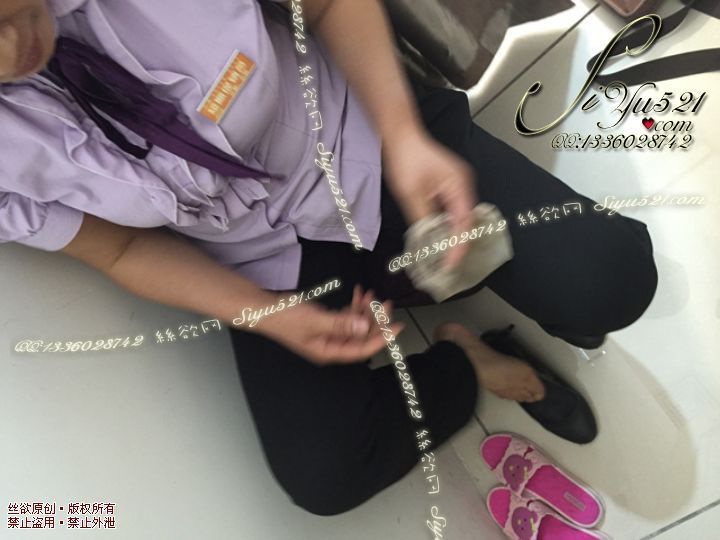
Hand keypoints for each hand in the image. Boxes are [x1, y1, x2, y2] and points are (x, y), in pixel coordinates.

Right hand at [256, 285, 404, 364]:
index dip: (381, 338)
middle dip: (375, 321)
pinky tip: (359, 295)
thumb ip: (341, 324)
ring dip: (365, 311)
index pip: (362, 349)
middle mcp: (331, 345)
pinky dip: (354, 307)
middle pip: (361, 337)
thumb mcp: (316, 320)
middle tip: (385, 304)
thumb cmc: (284, 318)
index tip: (396, 326)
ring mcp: (328, 334)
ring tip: (371, 295)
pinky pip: (346, 317)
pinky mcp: (325, 323)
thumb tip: (364, 327)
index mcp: (329, 351)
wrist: (264, 309)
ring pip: (355, 325)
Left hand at [383, 125, 477, 267]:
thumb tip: (428, 243)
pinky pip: (453, 210)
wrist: (401, 135)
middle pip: (466, 222)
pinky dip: (447, 225)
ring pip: (460, 217)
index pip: (464, 224)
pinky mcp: (450, 185)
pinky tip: (438, 237)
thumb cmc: (406, 160)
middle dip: (457, 245)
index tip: (450, 265)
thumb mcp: (411, 195)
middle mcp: (465, 186)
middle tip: (447, 266)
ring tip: (443, 257)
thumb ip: (422, 220)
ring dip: (452, 236)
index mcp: (460, 186)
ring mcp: (459, 185)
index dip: (458, 247)